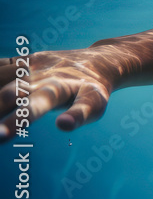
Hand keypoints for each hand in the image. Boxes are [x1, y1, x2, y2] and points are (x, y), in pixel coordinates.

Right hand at [0, 49, 115, 142]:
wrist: (96, 61)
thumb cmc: (94, 89)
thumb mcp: (96, 103)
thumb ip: (80, 114)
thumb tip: (64, 126)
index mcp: (56, 90)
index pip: (33, 107)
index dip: (17, 120)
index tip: (1, 137)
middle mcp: (38, 77)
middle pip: (9, 93)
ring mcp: (27, 68)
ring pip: (0, 78)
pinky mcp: (20, 61)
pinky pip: (0, 66)